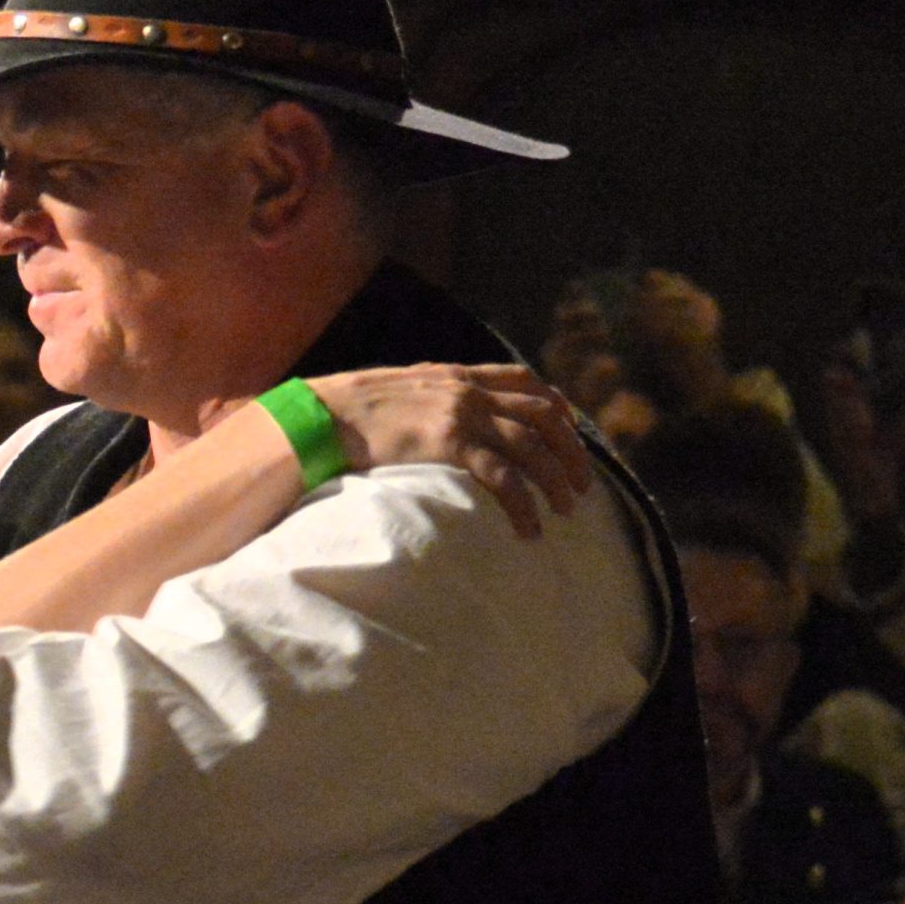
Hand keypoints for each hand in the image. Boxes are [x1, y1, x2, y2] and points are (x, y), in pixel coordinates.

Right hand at [305, 362, 596, 538]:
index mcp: (459, 375)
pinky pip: (503, 477)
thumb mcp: (403, 389)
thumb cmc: (352, 410)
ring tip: (563, 511)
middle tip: (581, 486)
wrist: (323, 415)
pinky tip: (528, 529)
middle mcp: (469, 390)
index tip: (569, 435)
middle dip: (570, 451)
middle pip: (543, 416)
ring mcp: (462, 415)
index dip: (557, 408)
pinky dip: (523, 505)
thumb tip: (446, 418)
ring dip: (554, 481)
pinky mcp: (450, 445)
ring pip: (532, 447)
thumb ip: (434, 397)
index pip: (526, 381)